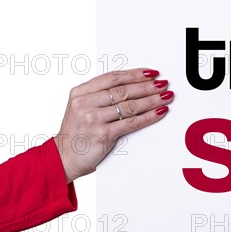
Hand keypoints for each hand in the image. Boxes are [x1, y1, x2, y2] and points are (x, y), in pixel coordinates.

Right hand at [54, 68, 173, 182]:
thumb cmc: (77, 132)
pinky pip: (132, 123)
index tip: (151, 73)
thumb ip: (100, 95)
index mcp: (80, 92)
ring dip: (152, 100)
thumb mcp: (80, 107)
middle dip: (147, 86)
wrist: (65, 158)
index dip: (135, 74)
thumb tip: (132, 84)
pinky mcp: (104, 135)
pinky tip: (159, 112)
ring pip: (130, 106)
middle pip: (123, 90)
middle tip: (163, 83)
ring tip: (166, 96)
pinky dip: (149, 116)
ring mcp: (94, 119)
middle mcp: (85, 103)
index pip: (112, 78)